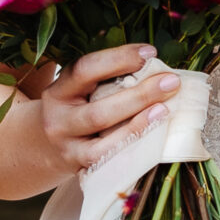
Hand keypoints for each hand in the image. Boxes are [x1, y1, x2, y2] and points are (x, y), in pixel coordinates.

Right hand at [36, 44, 175, 172]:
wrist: (48, 149)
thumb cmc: (79, 110)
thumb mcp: (82, 91)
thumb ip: (110, 79)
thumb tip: (157, 70)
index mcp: (58, 91)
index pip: (84, 70)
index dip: (118, 59)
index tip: (150, 53)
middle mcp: (57, 120)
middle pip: (98, 110)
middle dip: (139, 95)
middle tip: (171, 82)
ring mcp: (67, 147)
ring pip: (103, 143)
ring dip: (137, 123)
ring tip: (164, 109)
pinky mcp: (80, 167)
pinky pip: (107, 159)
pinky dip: (130, 145)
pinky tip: (153, 136)